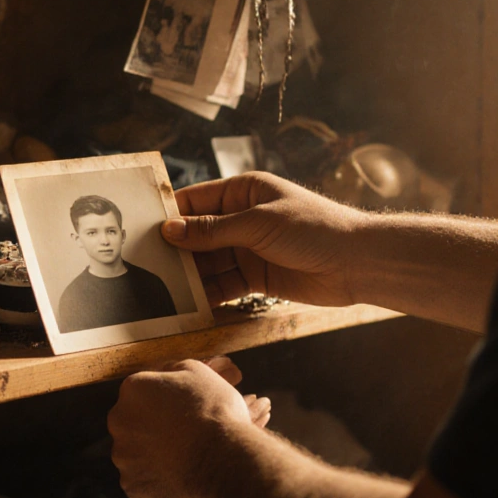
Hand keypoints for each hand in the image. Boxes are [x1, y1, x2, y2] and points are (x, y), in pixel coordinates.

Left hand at [109, 356, 264, 497]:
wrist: (222, 460)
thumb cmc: (214, 413)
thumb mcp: (198, 372)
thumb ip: (172, 370)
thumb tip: (166, 374)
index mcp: (132, 390)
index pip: (142, 392)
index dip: (164, 401)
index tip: (182, 410)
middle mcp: (119, 421)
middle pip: (133, 422)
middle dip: (153, 427)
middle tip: (183, 434)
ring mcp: (123, 456)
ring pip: (135, 453)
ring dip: (153, 454)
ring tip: (183, 457)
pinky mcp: (132, 485)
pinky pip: (142, 480)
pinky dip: (157, 479)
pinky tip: (178, 476)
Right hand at [162, 172, 363, 306]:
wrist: (357, 263)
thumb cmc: (314, 228)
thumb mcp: (258, 224)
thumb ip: (213, 230)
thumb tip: (170, 230)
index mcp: (243, 192)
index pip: (196, 201)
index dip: (170, 215)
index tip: (140, 230)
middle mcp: (242, 219)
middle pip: (198, 235)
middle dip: (175, 250)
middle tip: (144, 266)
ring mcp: (248, 249)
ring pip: (208, 263)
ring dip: (189, 276)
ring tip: (161, 290)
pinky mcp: (256, 277)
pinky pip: (224, 286)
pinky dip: (208, 295)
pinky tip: (189, 305)